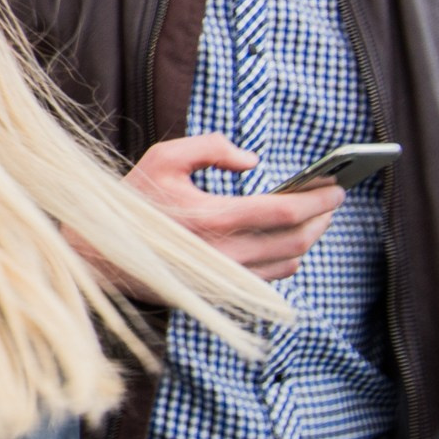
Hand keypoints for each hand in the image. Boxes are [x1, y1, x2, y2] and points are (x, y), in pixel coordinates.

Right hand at [104, 133, 343, 297]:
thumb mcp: (163, 157)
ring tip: (316, 218)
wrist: (103, 254)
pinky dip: (290, 258)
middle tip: (332, 200)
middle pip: (296, 238)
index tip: (336, 186)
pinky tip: (289, 241)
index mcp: (212, 217)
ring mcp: (226, 277)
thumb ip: (210, 147)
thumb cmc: (134, 201)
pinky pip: (273, 277)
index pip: (284, 210)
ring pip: (290, 260)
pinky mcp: (224, 291)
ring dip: (310, 238)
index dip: (317, 198)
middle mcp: (224, 252)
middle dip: (322, 218)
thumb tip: (252, 161)